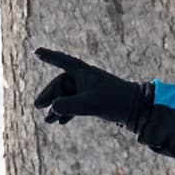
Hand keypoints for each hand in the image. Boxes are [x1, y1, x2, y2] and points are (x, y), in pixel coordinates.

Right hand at [32, 48, 149, 128]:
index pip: (62, 61)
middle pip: (61, 85)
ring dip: (57, 108)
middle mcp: (85, 78)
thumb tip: (52, 107)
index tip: (37, 52)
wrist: (137, 109)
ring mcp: (89, 89)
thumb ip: (69, 106)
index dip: (49, 56)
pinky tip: (61, 123)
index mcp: (83, 72)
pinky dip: (67, 112)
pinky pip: (75, 104)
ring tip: (48, 121)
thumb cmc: (114, 101)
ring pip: (67, 97)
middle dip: (49, 96)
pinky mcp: (94, 100)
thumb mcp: (89, 104)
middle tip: (38, 106)